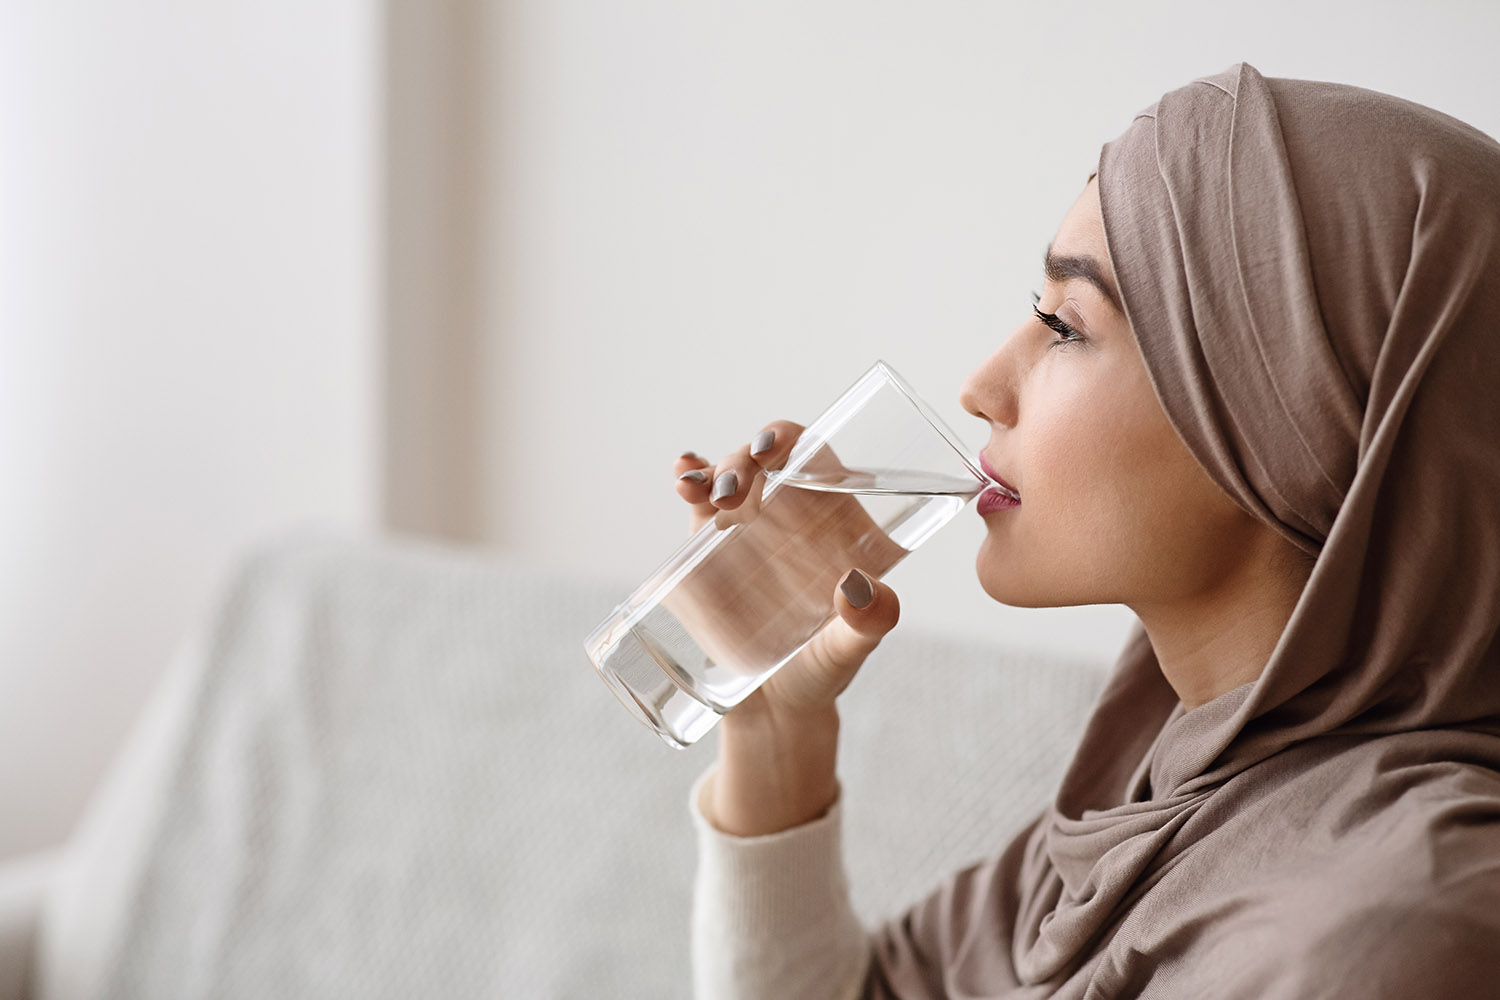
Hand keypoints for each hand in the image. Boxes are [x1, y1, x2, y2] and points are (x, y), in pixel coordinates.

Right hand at [670, 422, 902, 721]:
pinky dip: (687, 481)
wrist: (773, 713)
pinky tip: (681, 478)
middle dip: (746, 459)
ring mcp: (747, 531)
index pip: (816, 460)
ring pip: (728, 476)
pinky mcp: (710, 553)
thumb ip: (869, 623)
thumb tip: (860, 588)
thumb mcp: (850, 652)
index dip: (792, 440)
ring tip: (704, 494)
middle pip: (767, 461)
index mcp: (834, 524)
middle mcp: (791, 518)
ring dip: (714, 470)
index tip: (773, 447)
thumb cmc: (823, 674)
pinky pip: (697, 505)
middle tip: (735, 493)